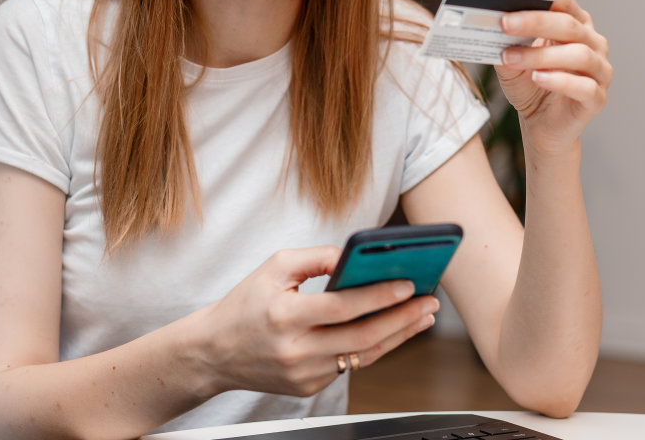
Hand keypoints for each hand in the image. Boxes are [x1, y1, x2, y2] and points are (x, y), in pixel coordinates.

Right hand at [197, 246, 439, 396]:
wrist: (215, 352)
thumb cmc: (246, 303)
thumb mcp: (274, 267)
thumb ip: (316, 257)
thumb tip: (355, 255)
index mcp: (285, 315)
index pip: (342, 306)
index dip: (379, 295)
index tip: (409, 284)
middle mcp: (296, 349)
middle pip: (362, 336)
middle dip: (403, 318)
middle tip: (429, 302)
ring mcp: (304, 373)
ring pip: (363, 355)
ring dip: (398, 335)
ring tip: (422, 316)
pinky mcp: (309, 387)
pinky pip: (349, 365)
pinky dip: (374, 346)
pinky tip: (393, 330)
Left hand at [494, 0, 611, 156]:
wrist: (541, 124)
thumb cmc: (529, 86)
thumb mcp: (511, 62)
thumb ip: (506, 43)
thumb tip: (492, 27)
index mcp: (575, 26)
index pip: (564, 1)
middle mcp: (593, 44)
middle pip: (569, 25)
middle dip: (534, 21)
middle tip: (504, 22)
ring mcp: (599, 71)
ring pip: (577, 54)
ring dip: (540, 54)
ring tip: (510, 57)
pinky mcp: (597, 98)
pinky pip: (583, 86)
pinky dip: (559, 80)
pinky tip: (537, 78)